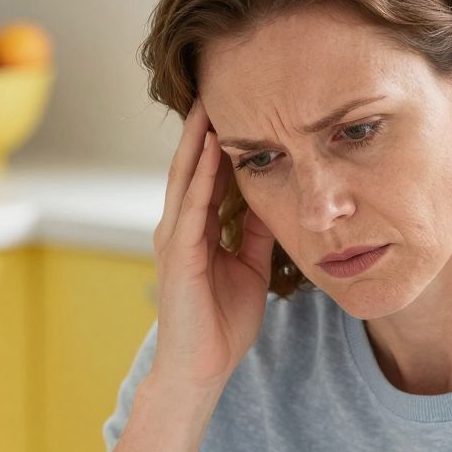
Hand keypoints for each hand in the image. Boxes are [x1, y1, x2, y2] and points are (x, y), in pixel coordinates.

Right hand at [152, 94, 276, 392]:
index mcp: (197, 230)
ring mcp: (175, 238)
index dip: (219, 139)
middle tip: (216, 83)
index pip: (207, 174)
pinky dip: (202, 175)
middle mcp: (181, 227)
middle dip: (202, 126)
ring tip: (210, 100)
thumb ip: (256, 233)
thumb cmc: (222, 324)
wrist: (201, 369)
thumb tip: (275, 198)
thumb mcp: (251, 267)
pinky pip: (192, 206)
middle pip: (192, 165)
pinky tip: (213, 147)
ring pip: (187, 177)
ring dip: (198, 139)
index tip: (238, 104)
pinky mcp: (178, 254)